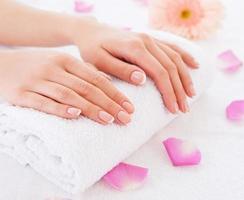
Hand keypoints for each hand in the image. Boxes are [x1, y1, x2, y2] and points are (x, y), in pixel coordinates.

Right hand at [0, 50, 133, 124]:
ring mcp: (37, 80)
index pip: (96, 78)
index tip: (129, 107)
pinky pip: (43, 102)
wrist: (0, 64)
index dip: (115, 93)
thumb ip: (83, 71)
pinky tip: (75, 115)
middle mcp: (54, 68)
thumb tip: (107, 80)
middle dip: (109, 104)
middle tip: (125, 118)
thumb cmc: (37, 66)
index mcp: (66, 61)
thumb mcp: (60, 62)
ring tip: (108, 120)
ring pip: (69, 95)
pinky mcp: (21, 94)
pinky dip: (60, 109)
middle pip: (87, 88)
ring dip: (90, 108)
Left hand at [73, 20, 198, 113]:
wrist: (92, 31)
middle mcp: (147, 41)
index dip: (169, 92)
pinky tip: (194, 66)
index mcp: (135, 48)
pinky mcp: (152, 40)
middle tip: (184, 109)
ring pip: (175, 58)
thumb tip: (142, 79)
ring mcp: (151, 39)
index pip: (160, 72)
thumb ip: (121, 69)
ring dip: (185, 78)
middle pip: (171, 67)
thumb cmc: (92, 49)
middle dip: (179, 90)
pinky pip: (173, 48)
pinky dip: (185, 57)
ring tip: (191, 95)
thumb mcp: (99, 61)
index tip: (173, 109)